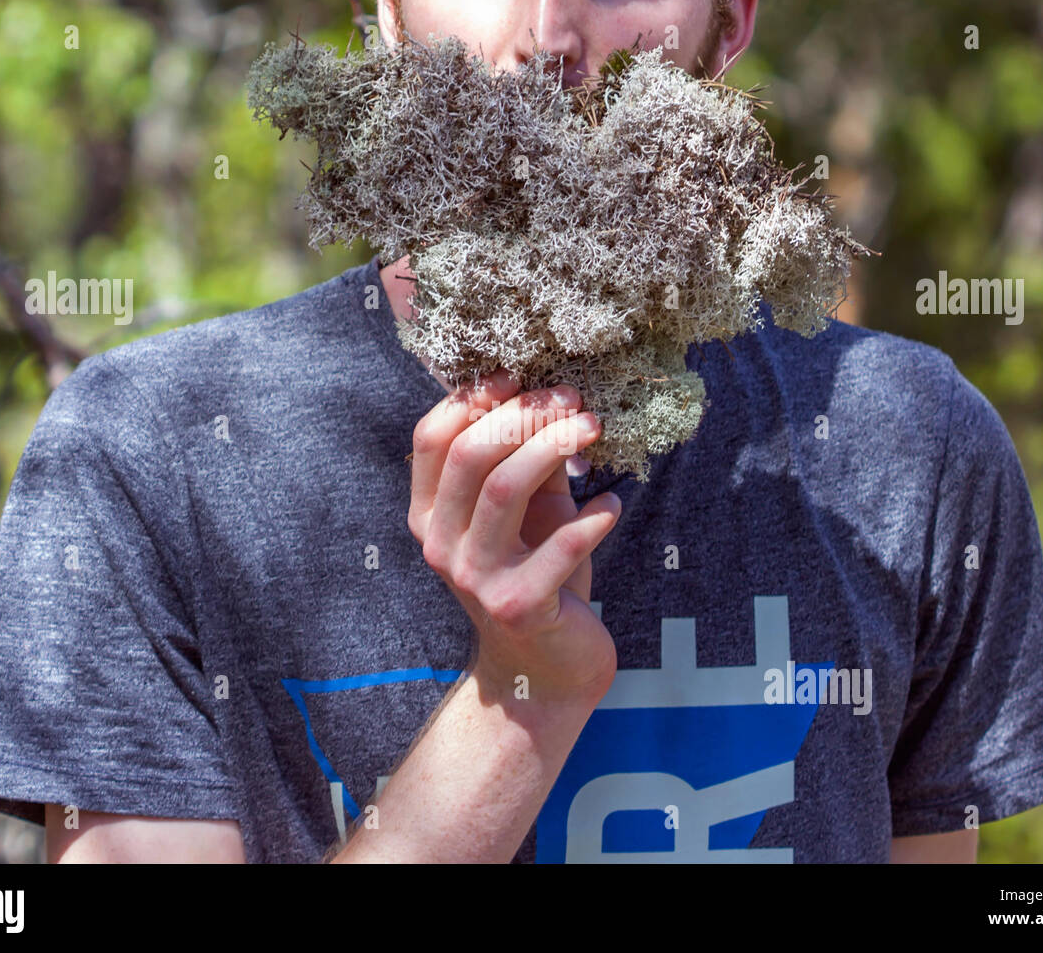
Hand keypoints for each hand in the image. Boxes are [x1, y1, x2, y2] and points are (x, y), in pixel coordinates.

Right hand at [407, 368, 622, 700]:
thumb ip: (527, 462)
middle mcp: (440, 543)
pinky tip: (612, 506)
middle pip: (469, 454)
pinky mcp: (517, 605)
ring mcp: (474, 577)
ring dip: (554, 448)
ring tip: (594, 428)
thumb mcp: (527, 512)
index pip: (432, 438)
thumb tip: (554, 396)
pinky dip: (592, 518)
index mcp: (430, 513)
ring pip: (504, 488)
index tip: (519, 376)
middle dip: (525, 414)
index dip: (473, 398)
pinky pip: (557, 548)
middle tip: (573, 399)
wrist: (545, 668)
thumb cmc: (537, 574)